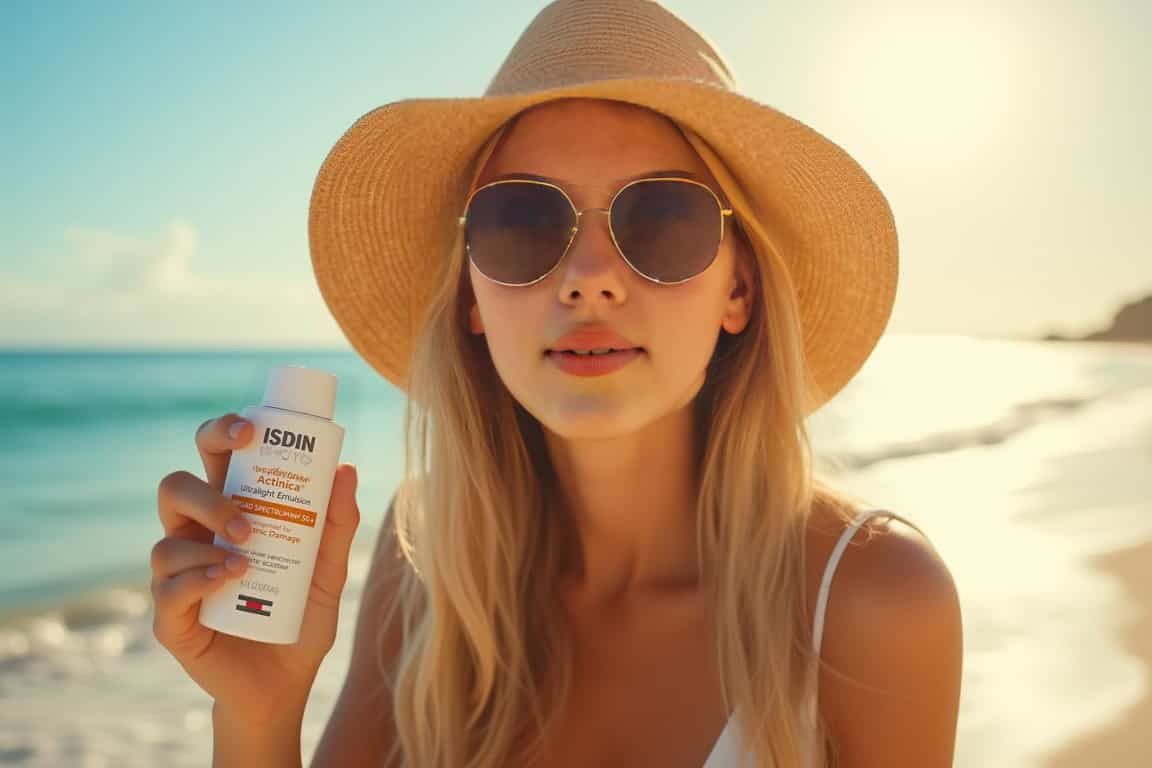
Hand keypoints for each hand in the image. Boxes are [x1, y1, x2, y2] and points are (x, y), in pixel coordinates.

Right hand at [149, 413, 359, 721]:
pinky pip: (168, 589)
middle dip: (206, 492)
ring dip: (207, 539)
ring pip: (165, 540)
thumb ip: (339, 525)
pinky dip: (198, 579)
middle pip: (174, 488)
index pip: (213, 457)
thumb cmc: (301, 617)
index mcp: (230, 512)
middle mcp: (197, 538)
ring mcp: (178, 577)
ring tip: (247, 556)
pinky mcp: (171, 620)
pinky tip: (228, 579)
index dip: (220, 432)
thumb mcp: (330, 571)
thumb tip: (346, 470)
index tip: (250, 429)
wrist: (286, 686)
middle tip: (244, 513)